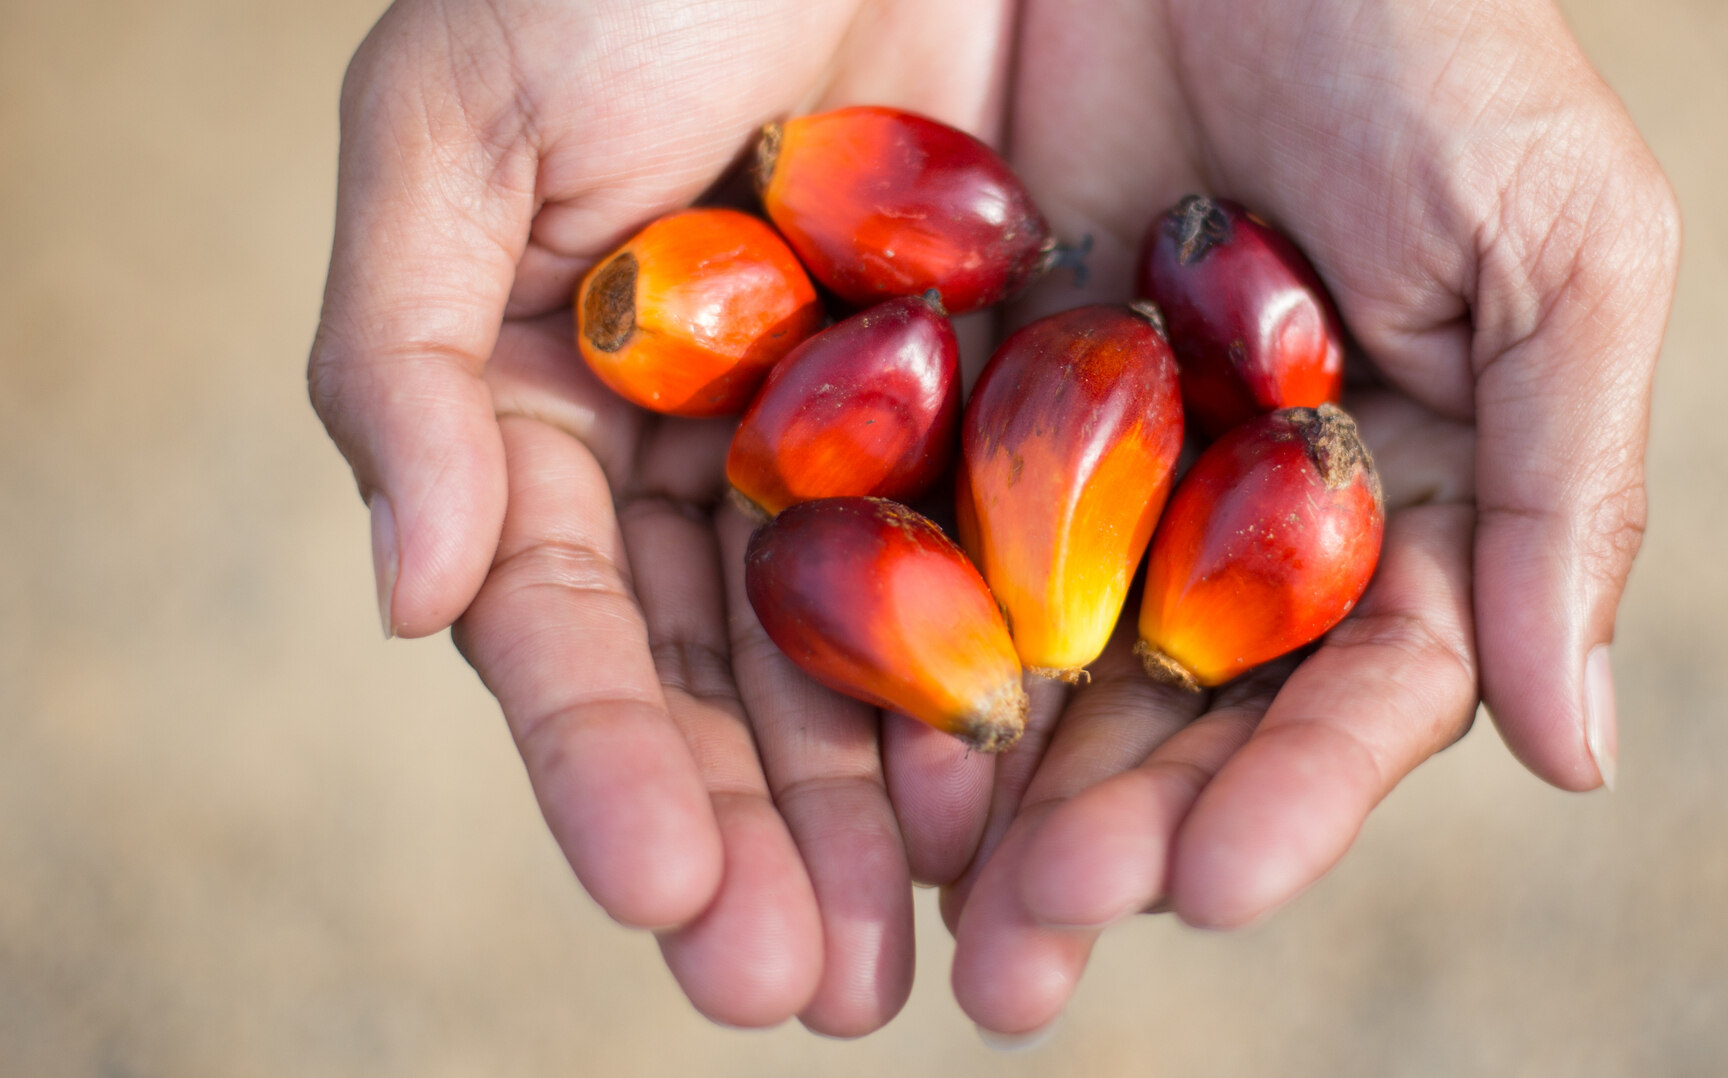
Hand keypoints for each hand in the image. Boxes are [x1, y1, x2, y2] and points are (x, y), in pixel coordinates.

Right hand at [306, 0, 1034, 1034]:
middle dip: (763, 842)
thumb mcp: (455, 120)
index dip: (611, 765)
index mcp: (570, 411)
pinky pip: (1023, 552)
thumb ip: (399, 356)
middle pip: (734, 683)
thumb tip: (405, 593)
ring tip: (930, 960)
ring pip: (880, 654)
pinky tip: (1042, 791)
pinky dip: (1027, 673)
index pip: (579, 629)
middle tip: (808, 995)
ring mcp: (869, 431)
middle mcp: (720, 451)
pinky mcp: (1011, 389)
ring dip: (893, 813)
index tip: (664, 895)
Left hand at [939, 0, 1679, 1034]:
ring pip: (1029, 652)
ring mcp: (1080, 452)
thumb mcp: (1558, 241)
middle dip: (1107, 833)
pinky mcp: (942, 387)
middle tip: (1028, 951)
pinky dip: (872, 635)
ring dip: (977, 787)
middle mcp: (1228, 503)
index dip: (1294, 789)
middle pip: (1172, 709)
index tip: (1216, 881)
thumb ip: (1571, 492)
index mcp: (1388, 494)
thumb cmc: (1423, 33)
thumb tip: (1580, 752)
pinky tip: (837, 735)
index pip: (1353, 685)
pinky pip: (900, 528)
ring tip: (924, 905)